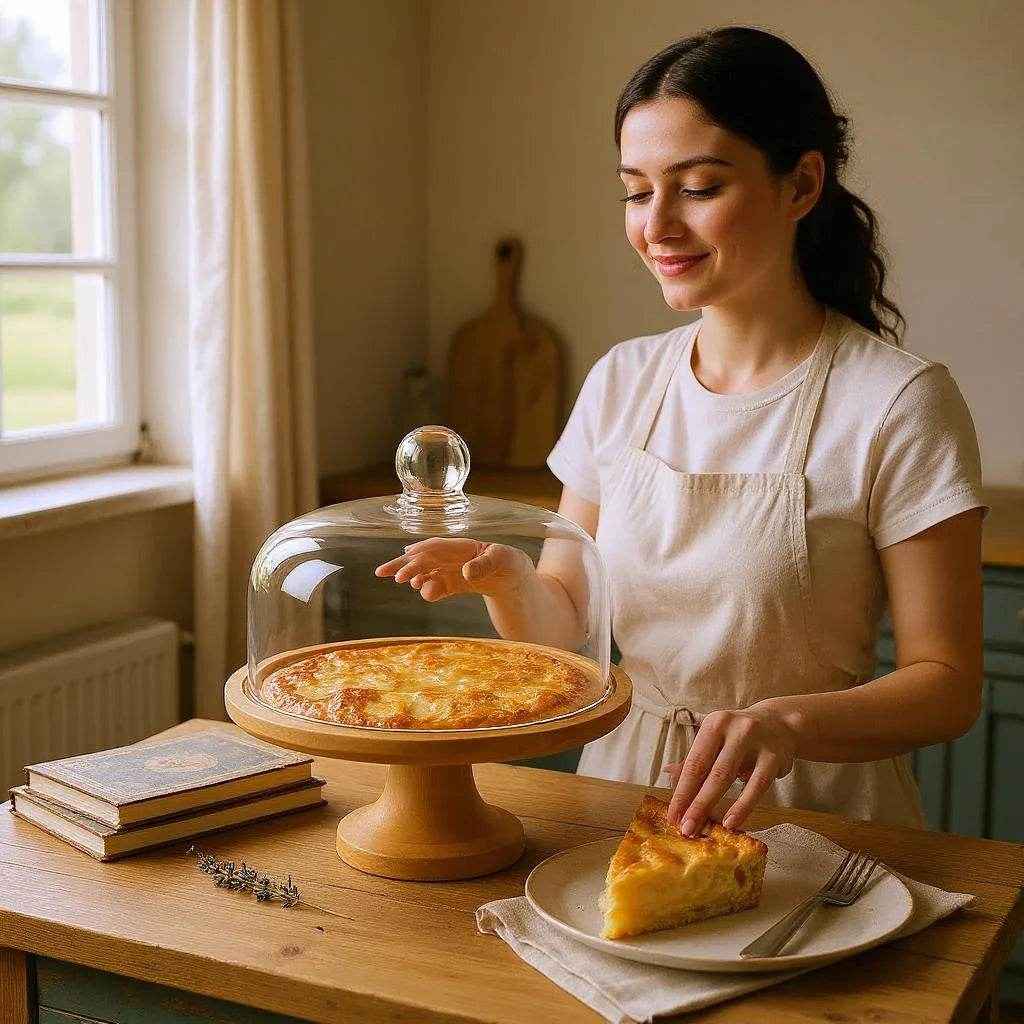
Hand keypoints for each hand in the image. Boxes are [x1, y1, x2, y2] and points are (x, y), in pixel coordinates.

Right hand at [374, 537, 532, 601]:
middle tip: (386, 574)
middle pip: (425, 557)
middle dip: (405, 564)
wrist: (520, 581)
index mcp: (465, 546)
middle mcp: (456, 557)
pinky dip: (430, 588)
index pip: (438, 547)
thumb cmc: (513, 565)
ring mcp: (454, 570)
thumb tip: (465, 572)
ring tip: (404, 582)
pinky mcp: (456, 584)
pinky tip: (424, 592)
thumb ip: (486, 564)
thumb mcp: (507, 560)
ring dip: (414, 575)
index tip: (406, 559)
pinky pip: (438, 585)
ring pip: (427, 571)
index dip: (421, 553)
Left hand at [661, 703, 800, 835]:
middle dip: (693, 802)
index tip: (672, 815)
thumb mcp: (717, 740)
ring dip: (711, 804)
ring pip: (728, 776)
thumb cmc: (740, 736)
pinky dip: (742, 806)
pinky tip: (731, 822)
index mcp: (714, 724)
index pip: (694, 762)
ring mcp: (755, 741)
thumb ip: (696, 758)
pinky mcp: (775, 757)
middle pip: (708, 770)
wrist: (781, 723)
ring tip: (701, 827)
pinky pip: (757, 785)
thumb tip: (668, 773)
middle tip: (683, 827)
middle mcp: (733, 729)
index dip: (681, 790)